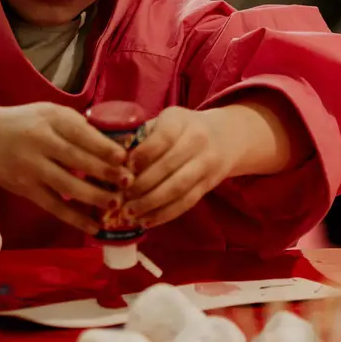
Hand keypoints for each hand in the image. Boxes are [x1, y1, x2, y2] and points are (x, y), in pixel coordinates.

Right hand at [0, 102, 131, 233]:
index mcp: (50, 118)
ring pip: (67, 185)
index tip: (125, 158)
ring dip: (94, 197)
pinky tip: (94, 227)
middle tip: (128, 182)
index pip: (81, 133)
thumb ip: (76, 126)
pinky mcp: (25, 189)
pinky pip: (54, 206)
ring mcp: (30, 167)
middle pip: (76, 159)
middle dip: (105, 172)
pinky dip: (75, 218)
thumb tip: (115, 145)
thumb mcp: (48, 113)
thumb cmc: (24, 123)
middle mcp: (39, 141)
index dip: (104, 147)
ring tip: (115, 203)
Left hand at [122, 107, 238, 227]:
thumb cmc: (181, 129)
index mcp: (180, 120)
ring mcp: (206, 164)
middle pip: (168, 166)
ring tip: (129, 213)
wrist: (225, 137)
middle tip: (120, 198)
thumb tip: (114, 162)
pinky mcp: (208, 184)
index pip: (162, 138)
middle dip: (141, 185)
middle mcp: (197, 140)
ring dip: (151, 203)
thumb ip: (142, 137)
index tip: (125, 168)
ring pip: (177, 187)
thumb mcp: (164, 122)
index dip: (143, 154)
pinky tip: (146, 221)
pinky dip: (165, 214)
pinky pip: (186, 202)